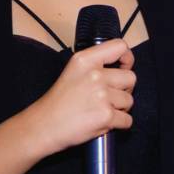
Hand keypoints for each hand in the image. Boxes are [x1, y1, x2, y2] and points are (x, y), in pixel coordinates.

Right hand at [24, 38, 134, 156]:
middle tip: (108, 97)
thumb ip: (96, 65)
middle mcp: (95, 75)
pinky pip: (127, 120)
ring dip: (120, 108)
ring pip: (130, 100)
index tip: (123, 68)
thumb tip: (123, 66)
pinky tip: (102, 122)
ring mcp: (101, 96)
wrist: (43, 126)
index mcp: (85, 60)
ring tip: (100, 110)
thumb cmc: (58, 102)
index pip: (120, 47)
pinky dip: (119, 124)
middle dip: (124, 89)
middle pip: (131, 78)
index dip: (127, 59)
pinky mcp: (106, 116)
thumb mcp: (73, 71)